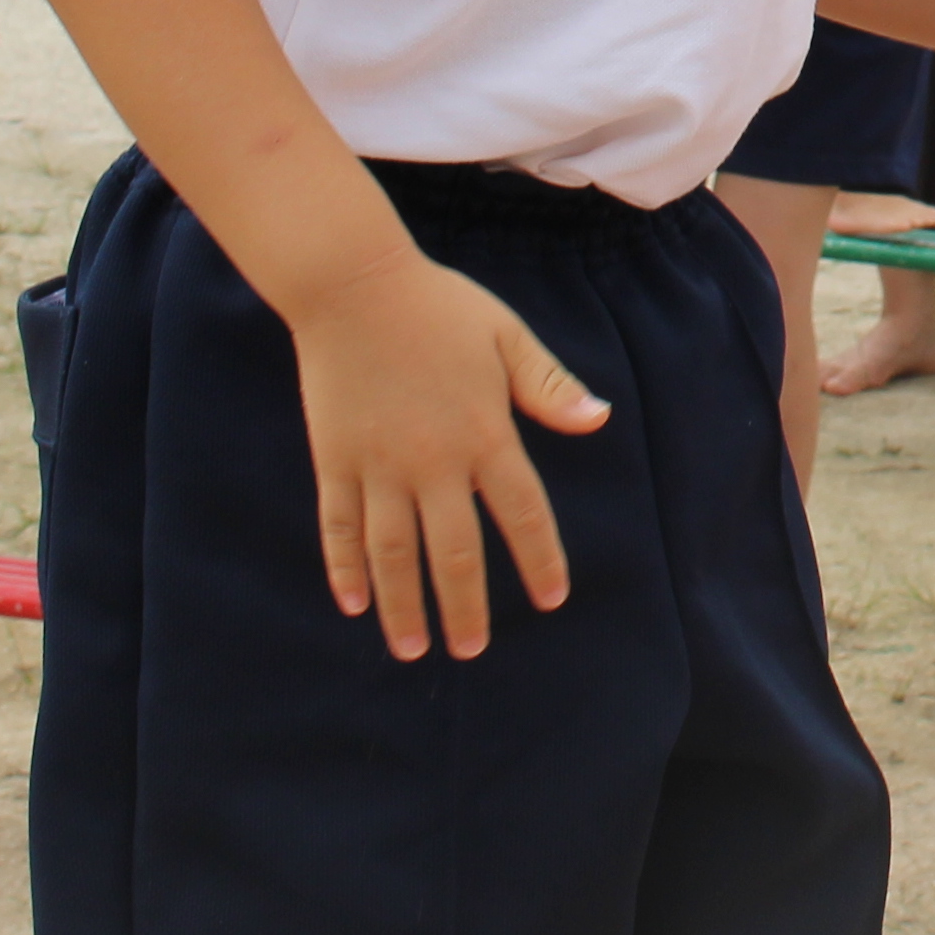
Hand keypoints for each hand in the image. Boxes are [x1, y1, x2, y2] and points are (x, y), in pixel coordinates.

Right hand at [286, 249, 611, 661]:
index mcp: (485, 433)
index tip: (550, 600)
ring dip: (403, 606)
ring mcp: (378, 465)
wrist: (354, 285)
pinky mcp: (334, 460)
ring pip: (392, 554)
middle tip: (471, 649)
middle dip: (465, 607)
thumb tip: (599, 421)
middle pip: (454, 552)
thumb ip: (550, 386)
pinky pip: (339, 526)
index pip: (523, 513)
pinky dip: (345, 568)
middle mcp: (433, 461)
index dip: (540, 560)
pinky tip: (355, 603)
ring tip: (413, 649)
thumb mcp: (507, 337)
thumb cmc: (440, 308)